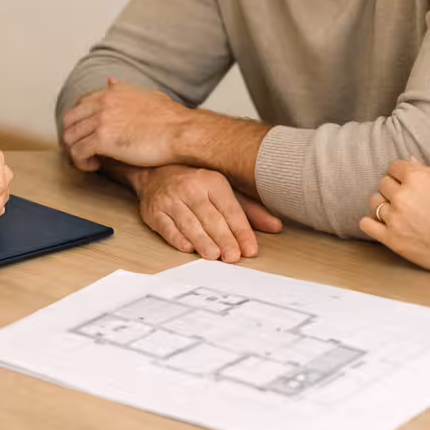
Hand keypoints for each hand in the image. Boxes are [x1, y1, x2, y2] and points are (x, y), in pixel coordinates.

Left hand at [62, 77, 189, 170]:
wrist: (182, 132)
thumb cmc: (171, 118)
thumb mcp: (145, 95)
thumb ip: (124, 89)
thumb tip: (110, 80)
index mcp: (112, 92)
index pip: (80, 104)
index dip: (78, 122)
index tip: (83, 135)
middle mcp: (103, 103)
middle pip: (69, 120)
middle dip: (70, 137)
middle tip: (79, 151)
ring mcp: (101, 120)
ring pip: (70, 138)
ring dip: (75, 152)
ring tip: (90, 161)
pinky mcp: (102, 140)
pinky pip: (77, 152)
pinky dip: (81, 162)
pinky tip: (93, 166)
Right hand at [133, 166, 281, 261]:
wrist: (154, 173)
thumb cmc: (194, 185)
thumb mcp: (223, 190)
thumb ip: (249, 210)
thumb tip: (275, 226)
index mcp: (212, 180)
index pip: (230, 209)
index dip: (241, 230)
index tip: (250, 249)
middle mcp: (190, 187)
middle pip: (211, 218)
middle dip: (224, 239)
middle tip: (233, 257)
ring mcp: (170, 199)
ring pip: (189, 224)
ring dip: (203, 241)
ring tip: (214, 256)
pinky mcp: (154, 212)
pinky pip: (168, 227)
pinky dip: (178, 239)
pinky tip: (188, 248)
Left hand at [358, 158, 429, 275]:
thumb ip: (428, 171)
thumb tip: (410, 160)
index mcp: (417, 178)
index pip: (394, 167)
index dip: (401, 174)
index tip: (407, 181)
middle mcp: (402, 195)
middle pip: (383, 183)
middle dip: (393, 189)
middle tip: (406, 199)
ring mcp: (394, 217)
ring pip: (374, 202)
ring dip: (384, 205)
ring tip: (397, 212)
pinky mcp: (391, 238)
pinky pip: (366, 224)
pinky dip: (371, 222)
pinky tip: (381, 224)